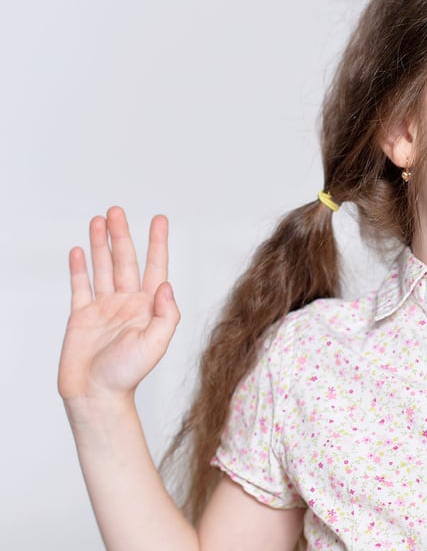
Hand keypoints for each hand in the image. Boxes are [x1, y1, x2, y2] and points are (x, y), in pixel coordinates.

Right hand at [58, 207, 179, 406]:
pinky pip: (81, 286)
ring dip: (101, 244)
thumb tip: (165, 285)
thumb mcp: (156, 343)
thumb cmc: (128, 375)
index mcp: (148, 307)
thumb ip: (166, 314)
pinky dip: (80, 268)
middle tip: (118, 211)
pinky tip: (79, 250)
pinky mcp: (82, 316)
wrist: (96, 395)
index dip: (157, 242)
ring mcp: (104, 308)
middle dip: (122, 235)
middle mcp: (127, 303)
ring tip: (99, 220)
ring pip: (103, 267)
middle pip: (125, 260)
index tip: (159, 219)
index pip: (155, 267)